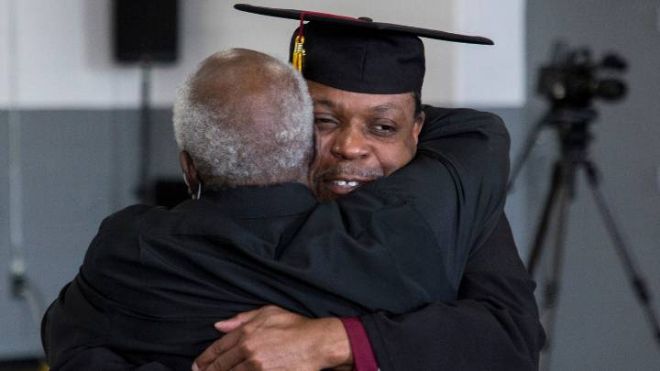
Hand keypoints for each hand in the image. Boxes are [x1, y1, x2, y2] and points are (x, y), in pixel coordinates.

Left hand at [193, 305, 352, 370]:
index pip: (219, 348)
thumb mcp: (268, 312)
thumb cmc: (295, 326)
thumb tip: (219, 325)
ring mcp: (257, 366)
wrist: (317, 343)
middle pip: (221, 365)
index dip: (205, 358)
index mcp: (247, 332)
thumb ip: (242, 319)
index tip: (198, 365)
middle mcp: (249, 349)